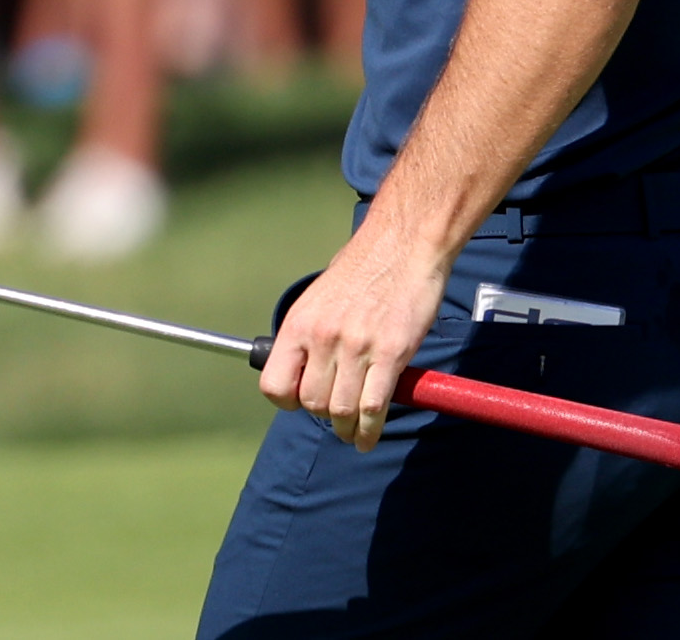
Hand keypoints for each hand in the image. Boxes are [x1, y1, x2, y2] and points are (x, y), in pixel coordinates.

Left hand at [257, 219, 451, 450]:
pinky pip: (374, 408)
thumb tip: (308, 366)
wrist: (404, 244)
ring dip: (347, 429)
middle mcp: (323, 338)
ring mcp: (357, 348)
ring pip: (342, 411)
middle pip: (312, 403)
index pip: (274, 384)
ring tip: (352, 432)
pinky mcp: (390, 354)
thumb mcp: (320, 296)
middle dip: (324, 415)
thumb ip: (312, 333)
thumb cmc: (366, 265)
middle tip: (337, 414)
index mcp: (300, 324)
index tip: (301, 402)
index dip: (287, 401)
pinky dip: (370, 430)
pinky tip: (368, 436)